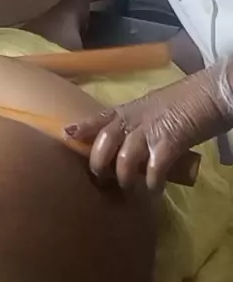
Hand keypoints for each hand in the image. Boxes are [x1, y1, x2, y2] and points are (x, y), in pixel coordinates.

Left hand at [65, 61, 232, 191]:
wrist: (214, 92)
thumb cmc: (188, 100)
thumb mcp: (156, 107)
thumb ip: (140, 122)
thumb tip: (132, 141)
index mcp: (131, 109)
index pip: (100, 117)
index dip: (83, 126)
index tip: (66, 134)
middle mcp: (136, 119)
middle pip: (104, 141)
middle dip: (98, 163)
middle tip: (101, 179)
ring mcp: (151, 130)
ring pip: (124, 158)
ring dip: (124, 177)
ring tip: (129, 188)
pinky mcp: (169, 142)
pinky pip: (153, 169)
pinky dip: (152, 182)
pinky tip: (155, 189)